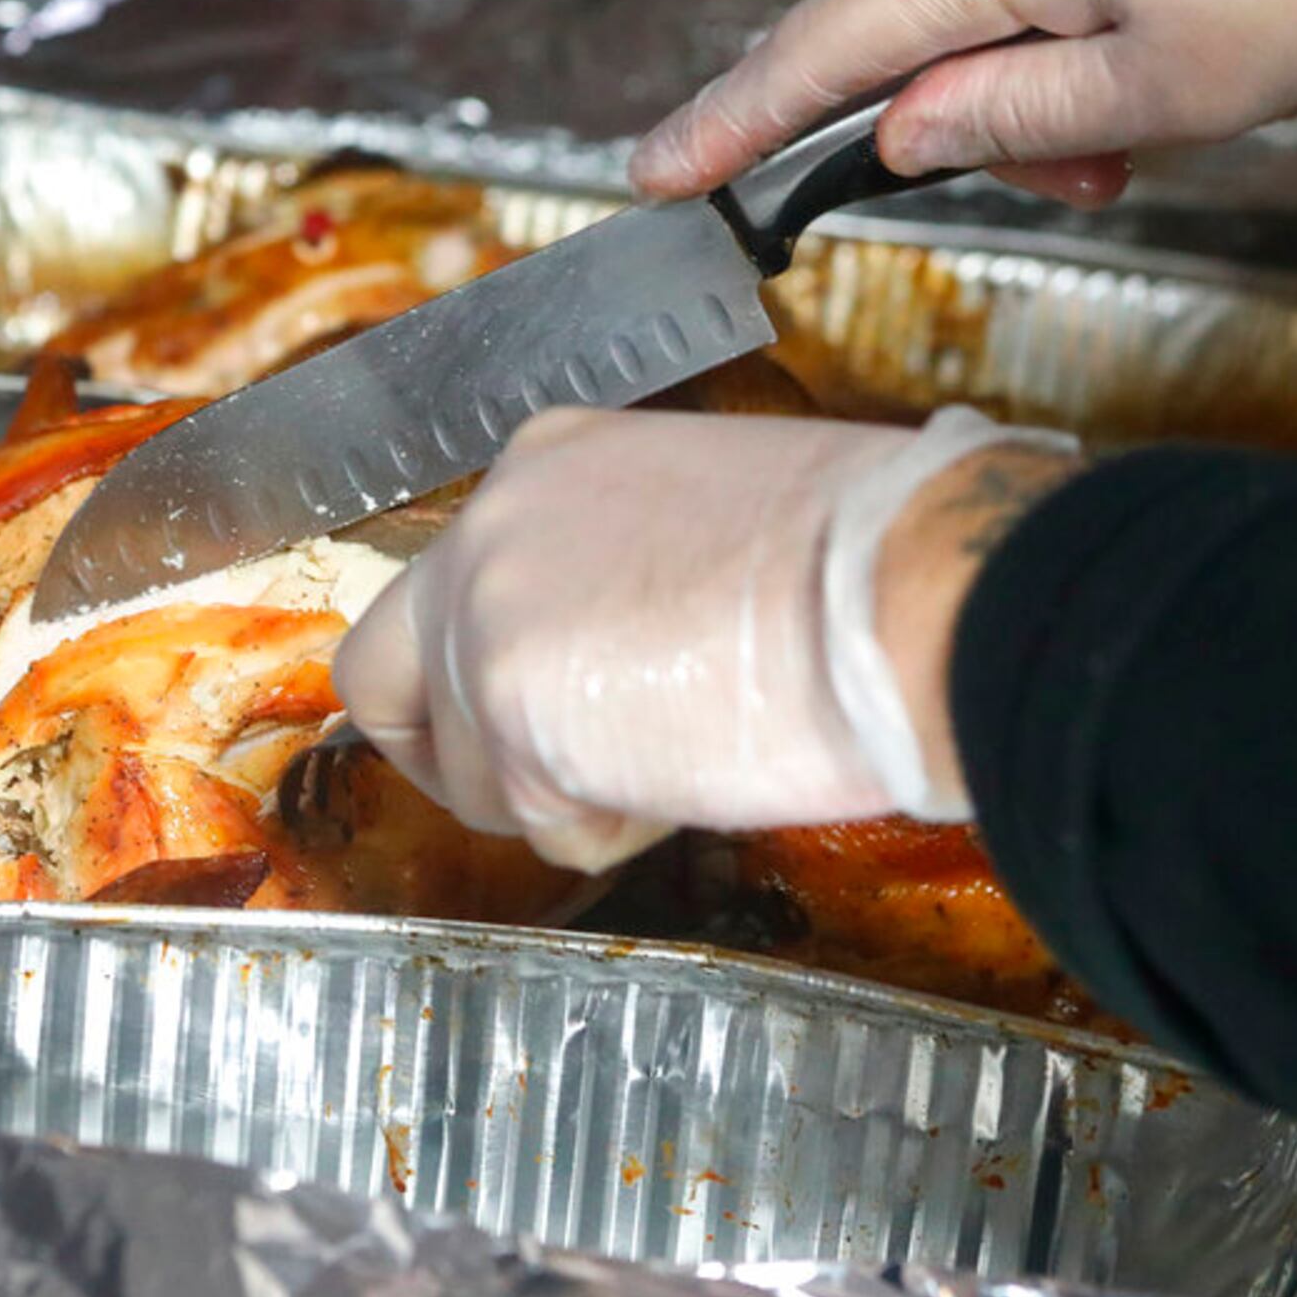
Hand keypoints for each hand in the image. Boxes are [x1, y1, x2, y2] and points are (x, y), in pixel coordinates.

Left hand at [331, 407, 1078, 872]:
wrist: (911, 588)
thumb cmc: (865, 562)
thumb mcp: (707, 520)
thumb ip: (612, 574)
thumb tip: (602, 661)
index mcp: (545, 465)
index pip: (452, 587)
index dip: (493, 670)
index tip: (555, 709)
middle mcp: (490, 526)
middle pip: (386, 674)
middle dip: (456, 754)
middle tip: (554, 782)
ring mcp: (485, 616)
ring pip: (467, 774)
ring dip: (561, 801)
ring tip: (677, 761)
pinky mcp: (509, 707)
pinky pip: (538, 824)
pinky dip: (608, 832)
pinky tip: (686, 779)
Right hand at [629, 0, 1296, 206]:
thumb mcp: (1158, 91)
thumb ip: (1006, 122)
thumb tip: (902, 132)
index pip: (823, 49)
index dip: (735, 121)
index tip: (655, 170)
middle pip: (912, 37)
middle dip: (967, 130)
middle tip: (1086, 184)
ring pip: (986, 7)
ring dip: (1040, 92)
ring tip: (1149, 134)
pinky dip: (1070, 35)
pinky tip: (1155, 62)